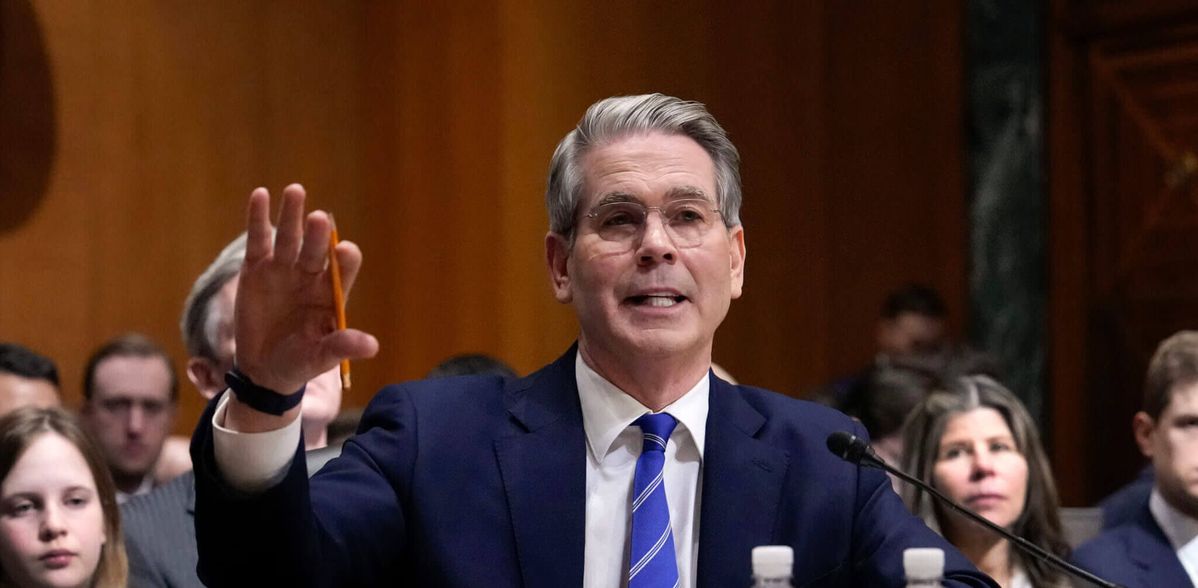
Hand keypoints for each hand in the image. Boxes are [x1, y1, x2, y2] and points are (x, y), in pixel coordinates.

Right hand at [234, 184, 378, 395]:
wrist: (264, 369)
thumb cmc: (299, 363)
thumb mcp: (320, 358)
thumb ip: (342, 347)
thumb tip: (372, 346)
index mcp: (332, 293)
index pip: (344, 268)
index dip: (345, 259)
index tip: (343, 252)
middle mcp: (311, 275)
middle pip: (316, 247)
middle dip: (317, 234)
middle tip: (319, 218)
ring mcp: (284, 269)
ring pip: (289, 237)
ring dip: (292, 215)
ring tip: (295, 191)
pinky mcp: (257, 268)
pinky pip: (258, 240)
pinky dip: (258, 218)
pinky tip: (259, 195)